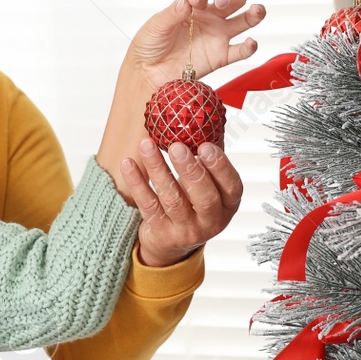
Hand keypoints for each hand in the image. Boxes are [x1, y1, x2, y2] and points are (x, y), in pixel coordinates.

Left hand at [122, 139, 243, 266]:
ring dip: (158, 169)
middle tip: (176, 146)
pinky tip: (128, 163)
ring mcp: (186, 230)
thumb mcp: (209, 184)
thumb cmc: (193, 202)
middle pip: (204, 198)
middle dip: (190, 170)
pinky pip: (148, 205)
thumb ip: (210, 156)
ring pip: (172, 199)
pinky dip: (137, 183)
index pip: (232, 186)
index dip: (220, 166)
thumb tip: (208, 117)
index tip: (206, 145)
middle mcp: (211, 221)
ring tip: (147, 144)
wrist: (172, 242)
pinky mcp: (162, 233)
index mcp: (228, 204)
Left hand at [126, 0, 264, 90]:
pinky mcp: (221, 56)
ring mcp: (217, 37)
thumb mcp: (156, 26)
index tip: (194, 0)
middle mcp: (208, 19)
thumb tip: (186, 1)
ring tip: (257, 10)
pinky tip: (251, 43)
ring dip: (253, 14)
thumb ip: (172, 13)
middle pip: (231, 1)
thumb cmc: (150, 47)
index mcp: (191, 9)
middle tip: (220, 3)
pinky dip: (249, 47)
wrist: (149, 73)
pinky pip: (240, 51)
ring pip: (243, 21)